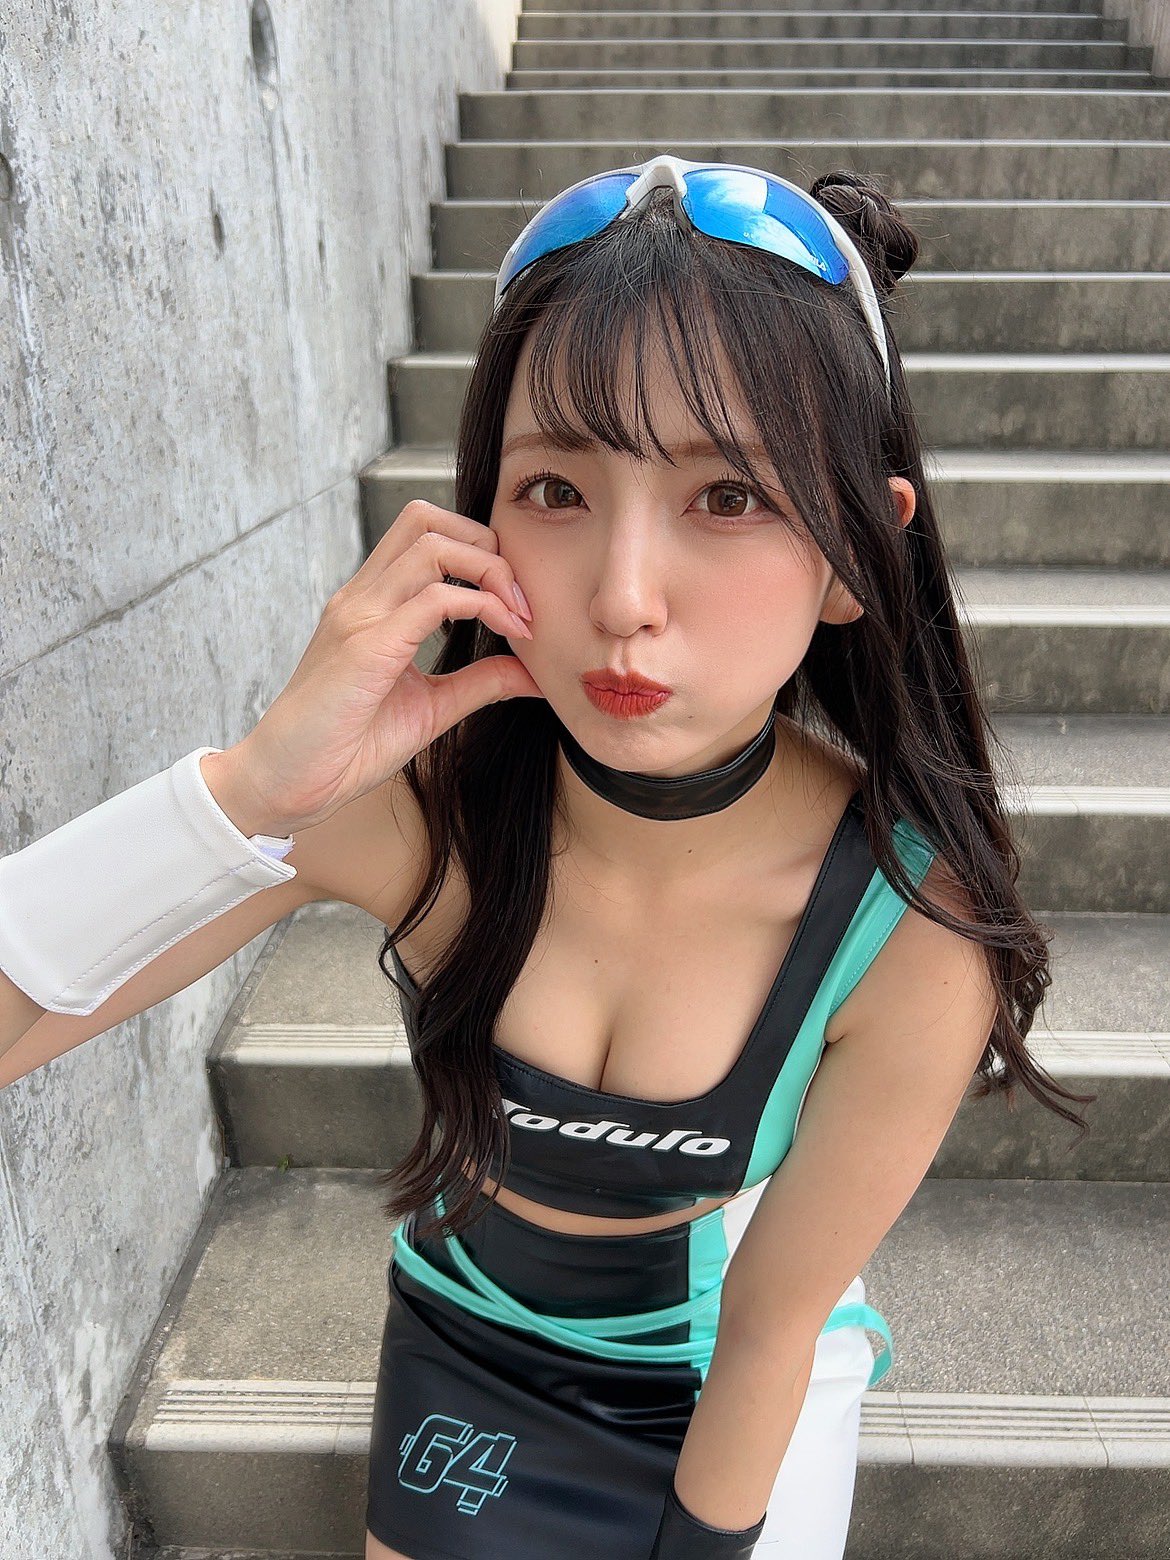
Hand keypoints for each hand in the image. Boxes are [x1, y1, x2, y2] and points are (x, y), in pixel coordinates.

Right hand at [229, 500, 542, 832]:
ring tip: (518, 613)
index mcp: (371, 604)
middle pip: (426, 518)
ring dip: (490, 569)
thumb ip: (479, 681)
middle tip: (521, 596)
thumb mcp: (431, 708)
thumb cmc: (344, 747)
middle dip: (487, 543)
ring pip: (432, 545)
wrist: (287, 783)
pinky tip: (505, 632)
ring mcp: (360, 616)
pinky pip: (435, 599)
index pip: (425, 534)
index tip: (518, 604)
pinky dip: (481, 606)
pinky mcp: (366, 646)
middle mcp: (362, 597)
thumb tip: (533, 672)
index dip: (480, 551)